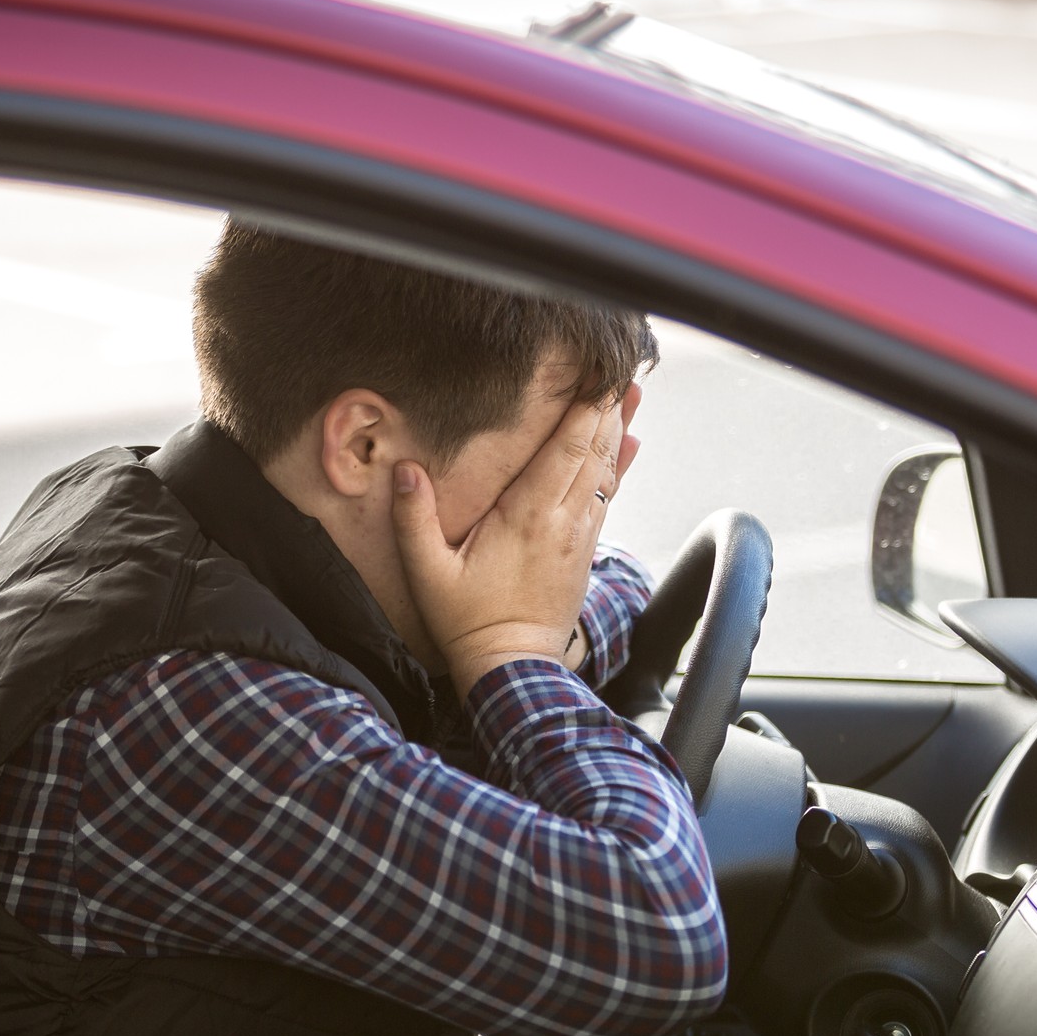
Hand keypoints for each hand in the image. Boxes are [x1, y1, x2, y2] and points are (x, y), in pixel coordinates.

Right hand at [393, 390, 640, 696]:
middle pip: (592, 451)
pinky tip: (631, 446)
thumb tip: (404, 470)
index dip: (583, 410)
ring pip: (605, 471)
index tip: (596, 374)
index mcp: (526, 516)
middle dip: (606, 408)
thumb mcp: (428, 573)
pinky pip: (606, 496)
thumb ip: (413, 519)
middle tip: (618, 367)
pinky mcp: (584, 552)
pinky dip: (619, 466)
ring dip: (618, 430)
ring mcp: (578, 537)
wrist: (513, 668)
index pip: (564, 450)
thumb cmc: (467, 621)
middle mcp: (561, 521)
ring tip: (632, 393)